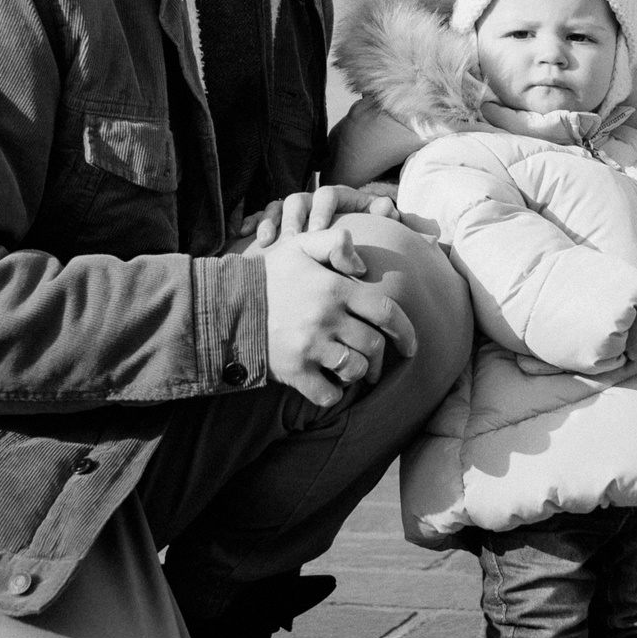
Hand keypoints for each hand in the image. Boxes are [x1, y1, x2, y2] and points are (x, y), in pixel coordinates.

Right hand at [241, 184, 397, 251]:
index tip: (318, 232)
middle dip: (294, 219)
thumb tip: (387, 206)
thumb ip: (382, 217)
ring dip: (271, 222)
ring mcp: (291, 212)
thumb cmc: (359, 245)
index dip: (322, 210)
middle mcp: (313, 203)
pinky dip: (252, 222)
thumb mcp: (372, 230)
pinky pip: (258, 215)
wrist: (341, 259)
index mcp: (336, 201)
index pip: (328, 195)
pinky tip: (243, 235)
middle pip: (298, 199)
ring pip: (277, 206)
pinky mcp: (273, 222)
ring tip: (268, 243)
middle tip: (292, 241)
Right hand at [257, 224, 417, 405]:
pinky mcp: (294, 371)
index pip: (385, 312)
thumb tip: (362, 265)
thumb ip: (334, 243)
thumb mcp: (299, 246)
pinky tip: (328, 385)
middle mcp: (326, 318)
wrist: (224, 306)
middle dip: (379, 357)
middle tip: (375, 362)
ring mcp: (310, 346)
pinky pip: (328, 394)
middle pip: (373, 345)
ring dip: (358, 374)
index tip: (411, 347)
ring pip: (354, 370)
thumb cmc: (268, 276)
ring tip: (350, 370)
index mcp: (334, 288)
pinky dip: (333, 394)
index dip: (406, 331)